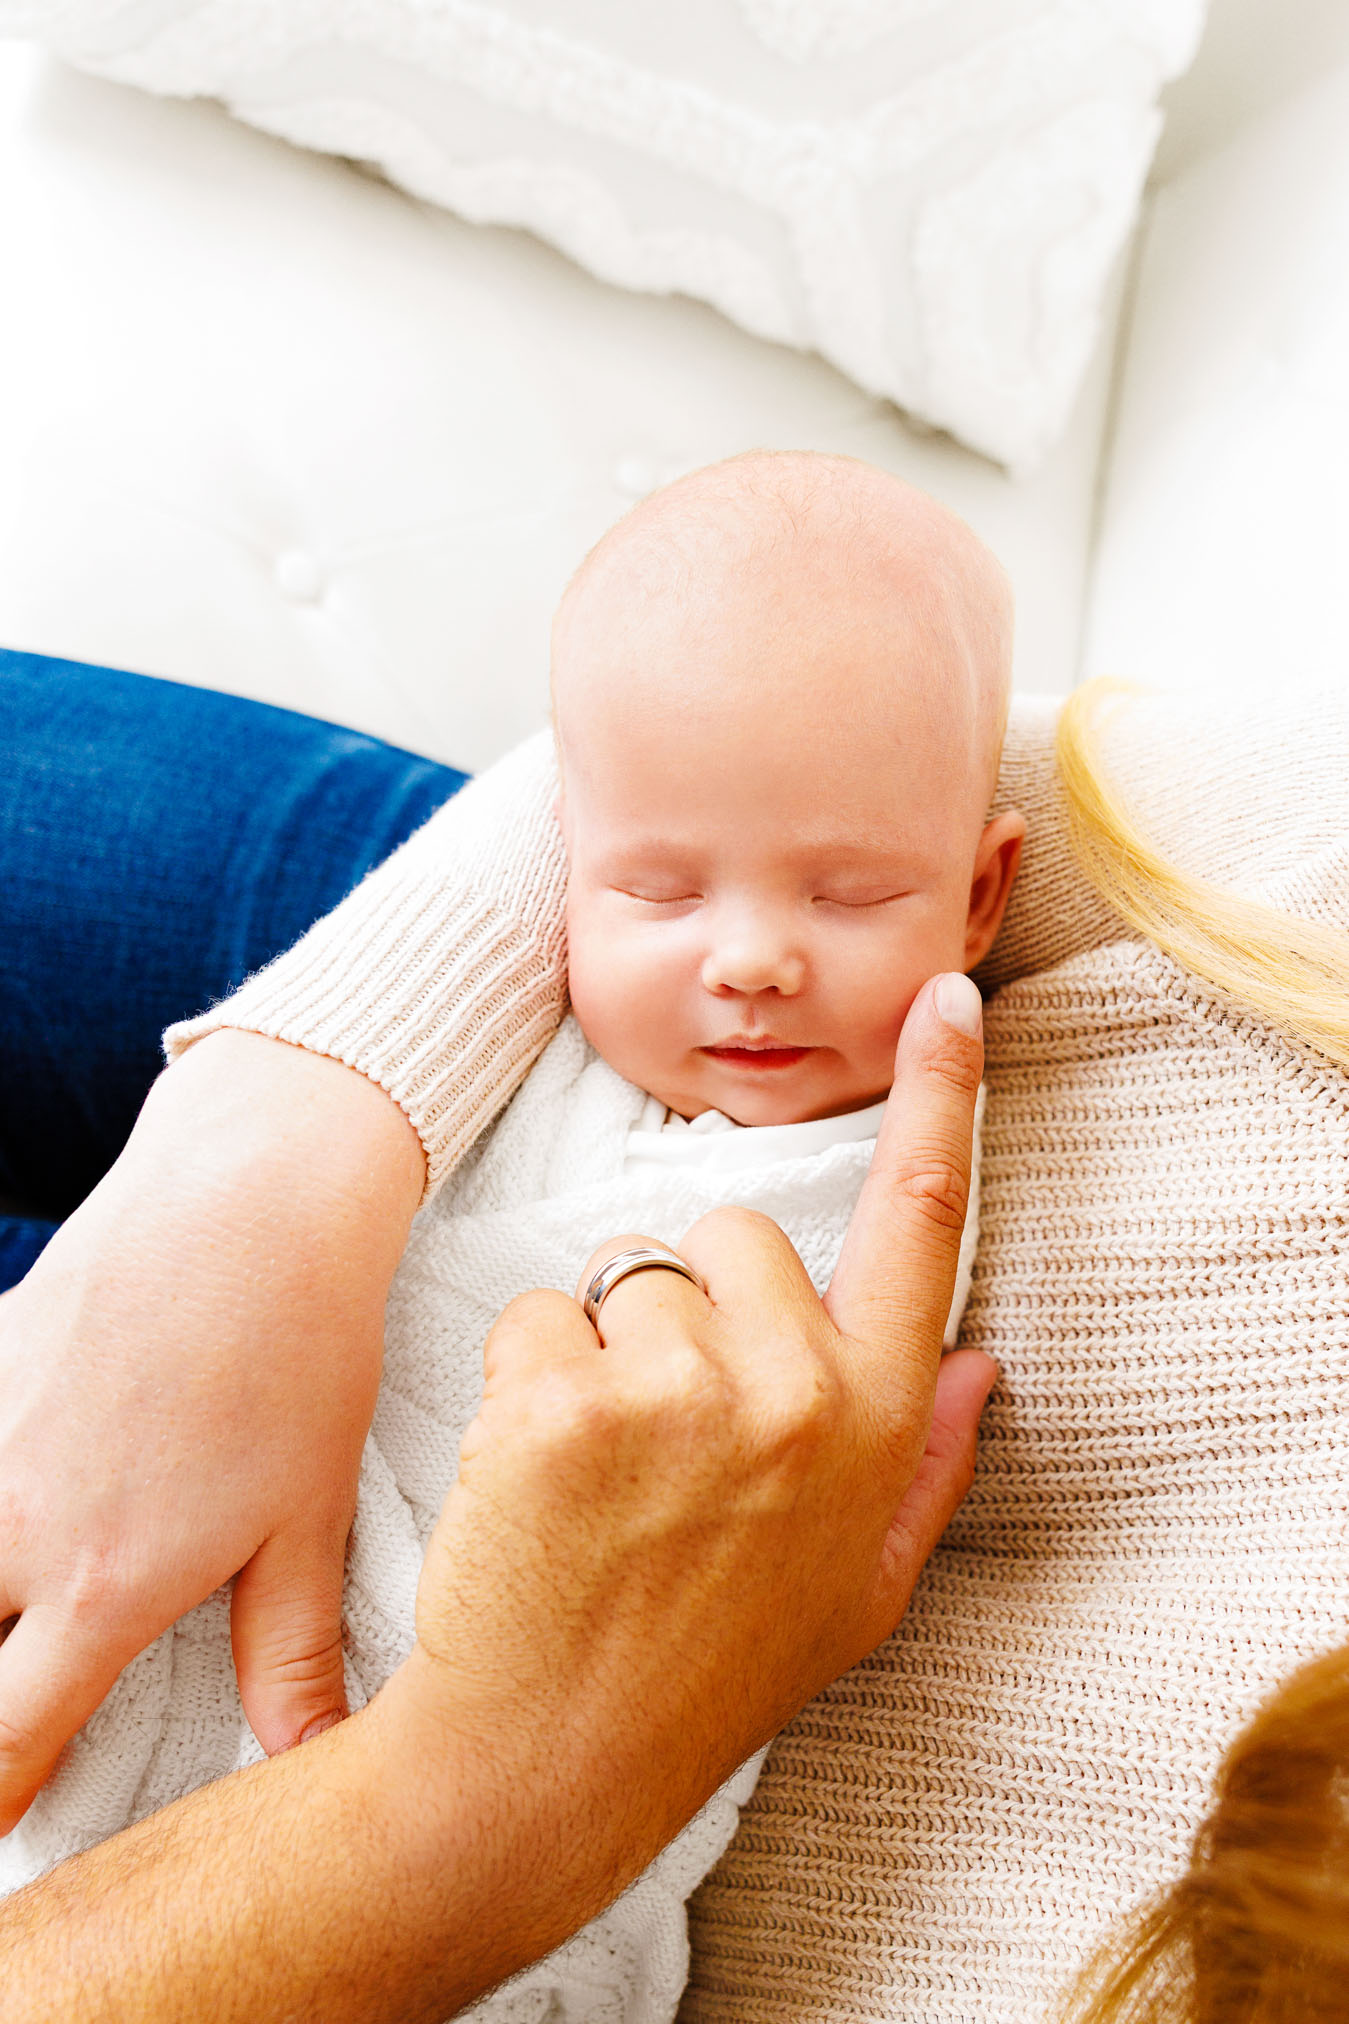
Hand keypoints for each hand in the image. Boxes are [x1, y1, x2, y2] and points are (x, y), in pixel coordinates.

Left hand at [0, 973, 991, 2023]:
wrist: (551, 1761)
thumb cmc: (708, 1668)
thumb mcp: (854, 1590)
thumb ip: (924, 1464)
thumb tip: (983, 1360)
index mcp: (871, 1421)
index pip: (922, 1226)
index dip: (941, 1100)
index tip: (946, 999)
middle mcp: (794, 1390)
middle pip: (732, 1232)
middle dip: (692, 1301)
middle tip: (666, 1431)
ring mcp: (682, 1390)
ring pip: (628, 1273)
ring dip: (605, 1347)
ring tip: (601, 1471)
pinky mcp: (569, 1399)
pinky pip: (541, 1316)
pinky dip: (528, 1379)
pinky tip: (539, 1477)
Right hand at [0, 1031, 423, 1829]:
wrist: (250, 1197)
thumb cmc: (296, 1354)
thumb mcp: (306, 1516)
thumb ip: (289, 1653)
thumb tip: (308, 1761)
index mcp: (101, 1587)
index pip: (1, 1747)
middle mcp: (11, 1527)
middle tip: (12, 1694)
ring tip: (19, 1598)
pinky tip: (21, 1470)